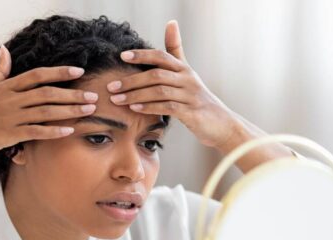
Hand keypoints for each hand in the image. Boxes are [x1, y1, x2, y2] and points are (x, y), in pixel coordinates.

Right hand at [0, 45, 97, 162]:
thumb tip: (4, 51)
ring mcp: (8, 117)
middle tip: (94, 96)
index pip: (37, 75)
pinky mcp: (6, 134)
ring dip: (69, 110)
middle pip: (47, 92)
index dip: (59, 73)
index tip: (78, 71)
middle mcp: (9, 99)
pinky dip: (53, 131)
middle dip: (73, 94)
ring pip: (45, 111)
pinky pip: (34, 131)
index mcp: (5, 87)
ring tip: (89, 110)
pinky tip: (69, 130)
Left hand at [106, 20, 240, 150]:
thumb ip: (176, 51)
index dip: (142, 55)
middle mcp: (187, 79)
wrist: (221, 124)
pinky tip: (135, 109)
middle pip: (156, 74)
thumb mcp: (187, 74)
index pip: (161, 56)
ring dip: (136, 95)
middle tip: (111, 86)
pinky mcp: (191, 112)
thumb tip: (170, 22)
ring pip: (159, 91)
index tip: (122, 56)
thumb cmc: (199, 100)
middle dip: (131, 80)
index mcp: (184, 69)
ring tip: (117, 100)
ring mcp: (190, 96)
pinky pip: (167, 107)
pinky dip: (149, 107)